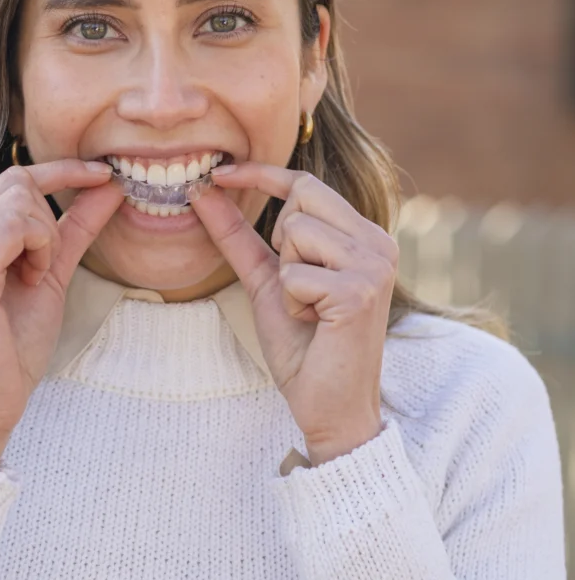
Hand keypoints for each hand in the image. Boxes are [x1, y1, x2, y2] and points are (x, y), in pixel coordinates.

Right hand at [0, 159, 123, 465]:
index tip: (104, 173)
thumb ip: (76, 226)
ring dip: (45, 237)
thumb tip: (110, 185)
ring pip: (20, 200)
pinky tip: (30, 280)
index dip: (61, 170)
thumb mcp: (52, 272)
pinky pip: (15, 227)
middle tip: (47, 264)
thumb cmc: (13, 345)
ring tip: (34, 277)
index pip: (12, 177)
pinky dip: (38, 248)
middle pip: (17, 182)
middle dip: (51, 216)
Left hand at [192, 163, 397, 465]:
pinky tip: (315, 325)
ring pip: (295, 231)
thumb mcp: (266, 279)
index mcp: (363, 235)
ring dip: (285, 276)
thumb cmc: (303, 346)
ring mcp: (374, 265)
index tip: (218, 171)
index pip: (307, 182)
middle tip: (297, 286)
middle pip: (302, 195)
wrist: (330, 407)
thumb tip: (202, 189)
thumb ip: (237, 233)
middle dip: (280, 239)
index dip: (261, 173)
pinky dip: (291, 302)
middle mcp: (378, 242)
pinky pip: (293, 272)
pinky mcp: (360, 291)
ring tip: (309, 309)